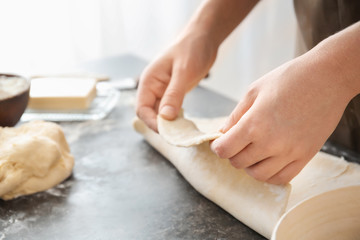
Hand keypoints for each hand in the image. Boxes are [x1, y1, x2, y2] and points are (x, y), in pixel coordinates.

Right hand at [136, 31, 217, 131]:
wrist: (203, 38)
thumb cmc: (192, 49)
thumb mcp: (184, 72)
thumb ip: (174, 95)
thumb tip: (165, 118)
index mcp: (149, 81)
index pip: (141, 108)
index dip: (151, 122)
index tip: (167, 132)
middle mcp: (153, 87)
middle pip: (149, 113)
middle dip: (160, 126)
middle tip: (177, 136)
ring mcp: (163, 90)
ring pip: (160, 113)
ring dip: (168, 124)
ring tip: (182, 133)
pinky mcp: (173, 92)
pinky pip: (169, 110)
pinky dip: (175, 118)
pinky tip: (184, 124)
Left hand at [210, 53, 353, 183]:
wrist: (327, 78)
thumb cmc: (288, 79)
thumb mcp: (254, 91)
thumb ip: (235, 115)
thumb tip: (222, 133)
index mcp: (254, 124)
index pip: (224, 150)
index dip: (218, 146)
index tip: (220, 142)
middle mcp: (270, 143)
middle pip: (238, 162)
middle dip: (232, 153)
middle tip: (236, 143)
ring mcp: (289, 152)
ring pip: (258, 174)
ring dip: (249, 165)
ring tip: (252, 152)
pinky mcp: (305, 156)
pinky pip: (281, 178)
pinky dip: (270, 174)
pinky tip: (268, 161)